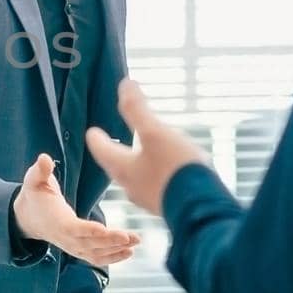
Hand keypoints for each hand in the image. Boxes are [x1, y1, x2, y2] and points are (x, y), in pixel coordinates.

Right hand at [12, 153, 140, 266]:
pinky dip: (113, 257)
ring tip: (135, 242)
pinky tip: (128, 251)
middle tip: (131, 237)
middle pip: (89, 243)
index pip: (73, 229)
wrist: (29, 217)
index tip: (105, 230)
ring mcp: (72, 246)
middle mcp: (65, 237)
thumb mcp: (33, 180)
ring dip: (116, 250)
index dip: (89, 231)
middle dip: (111, 241)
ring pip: (95, 253)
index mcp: (56, 221)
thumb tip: (44, 158)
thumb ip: (40, 170)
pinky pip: (96, 257)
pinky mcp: (79, 249)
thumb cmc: (35, 196)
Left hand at [86, 79, 210, 216]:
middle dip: (114, 153)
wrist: (201, 208)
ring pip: (136, 178)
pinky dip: (155, 176)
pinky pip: (156, 188)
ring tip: (139, 156)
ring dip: (135, 165)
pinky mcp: (167, 206)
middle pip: (117, 166)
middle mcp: (132, 186)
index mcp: (123, 167)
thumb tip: (125, 85)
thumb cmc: (175, 168)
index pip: (101, 150)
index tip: (92, 132)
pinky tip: (167, 174)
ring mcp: (150, 199)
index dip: (96, 139)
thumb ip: (138, 110)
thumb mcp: (155, 132)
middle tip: (111, 145)